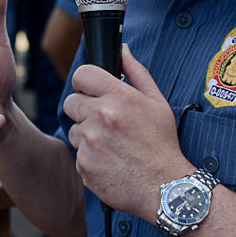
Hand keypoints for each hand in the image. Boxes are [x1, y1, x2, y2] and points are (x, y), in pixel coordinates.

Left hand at [64, 45, 192, 220]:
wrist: (164, 187)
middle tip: (106, 123)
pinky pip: (77, 153)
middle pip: (71, 102)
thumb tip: (122, 50)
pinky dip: (89, 157)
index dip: (85, 83)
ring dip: (87, 135)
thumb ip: (136, 72)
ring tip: (112, 145)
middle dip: (85, 110)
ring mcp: (90, 142)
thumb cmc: (162, 143)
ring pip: (74, 129)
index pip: (82, 75)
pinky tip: (110, 161)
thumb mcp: (157, 102)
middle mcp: (101, 116)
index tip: (91, 91)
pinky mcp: (83, 164)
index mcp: (119, 97)